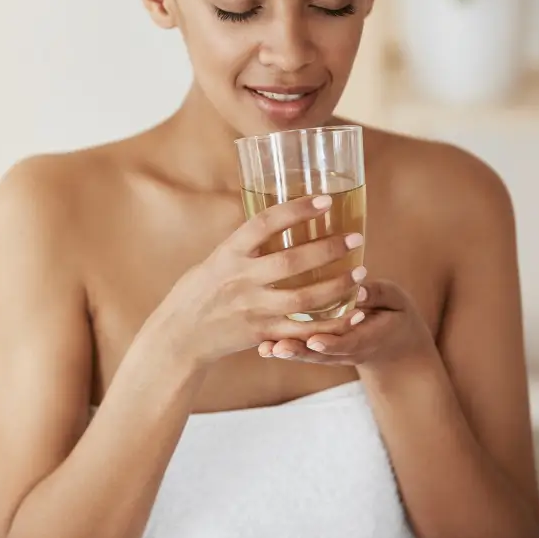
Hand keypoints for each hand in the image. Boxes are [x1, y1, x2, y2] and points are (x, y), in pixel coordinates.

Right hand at [139, 193, 366, 369]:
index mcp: (227, 254)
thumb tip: (274, 228)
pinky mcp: (262, 333)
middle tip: (355, 239)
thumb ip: (242, 250)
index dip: (296, 210)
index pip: (264, 223)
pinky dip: (330, 323)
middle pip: (293, 262)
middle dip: (329, 249)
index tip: (325, 200)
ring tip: (360, 273)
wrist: (179, 337)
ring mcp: (252, 308)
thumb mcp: (212, 262)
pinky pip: (303, 330)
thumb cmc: (194, 294)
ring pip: (305, 298)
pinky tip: (350, 312)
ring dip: (338, 285)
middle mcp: (241, 280)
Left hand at [263, 279, 435, 367]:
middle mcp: (347, 351)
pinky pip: (302, 351)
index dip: (332, 343)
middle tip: (278, 348)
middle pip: (321, 354)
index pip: (349, 343)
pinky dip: (283, 349)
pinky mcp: (321, 350)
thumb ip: (378, 294)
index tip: (315, 341)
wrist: (397, 348)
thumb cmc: (395, 314)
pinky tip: (262, 346)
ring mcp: (333, 353)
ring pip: (308, 356)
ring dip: (286, 352)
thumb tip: (357, 288)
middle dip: (299, 352)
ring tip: (265, 349)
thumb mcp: (395, 301)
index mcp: (370, 339)